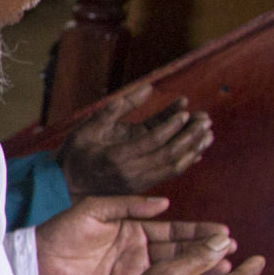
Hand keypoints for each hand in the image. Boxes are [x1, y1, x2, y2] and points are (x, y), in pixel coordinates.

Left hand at [35, 196, 228, 274]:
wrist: (38, 259)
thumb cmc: (62, 229)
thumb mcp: (96, 209)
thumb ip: (129, 205)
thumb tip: (164, 203)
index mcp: (133, 227)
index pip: (171, 229)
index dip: (196, 230)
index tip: (222, 231)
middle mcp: (137, 249)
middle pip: (177, 250)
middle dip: (204, 250)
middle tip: (232, 251)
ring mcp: (131, 269)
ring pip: (170, 270)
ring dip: (196, 269)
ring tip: (223, 268)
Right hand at [58, 85, 212, 196]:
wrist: (66, 184)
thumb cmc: (76, 152)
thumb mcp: (90, 125)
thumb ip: (119, 106)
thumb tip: (148, 88)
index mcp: (116, 156)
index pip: (152, 140)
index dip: (171, 125)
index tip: (185, 110)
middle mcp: (130, 172)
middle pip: (169, 154)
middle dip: (190, 135)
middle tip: (205, 119)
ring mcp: (137, 182)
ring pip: (174, 166)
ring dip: (194, 148)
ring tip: (207, 132)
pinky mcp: (142, 186)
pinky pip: (170, 174)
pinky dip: (186, 161)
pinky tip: (197, 149)